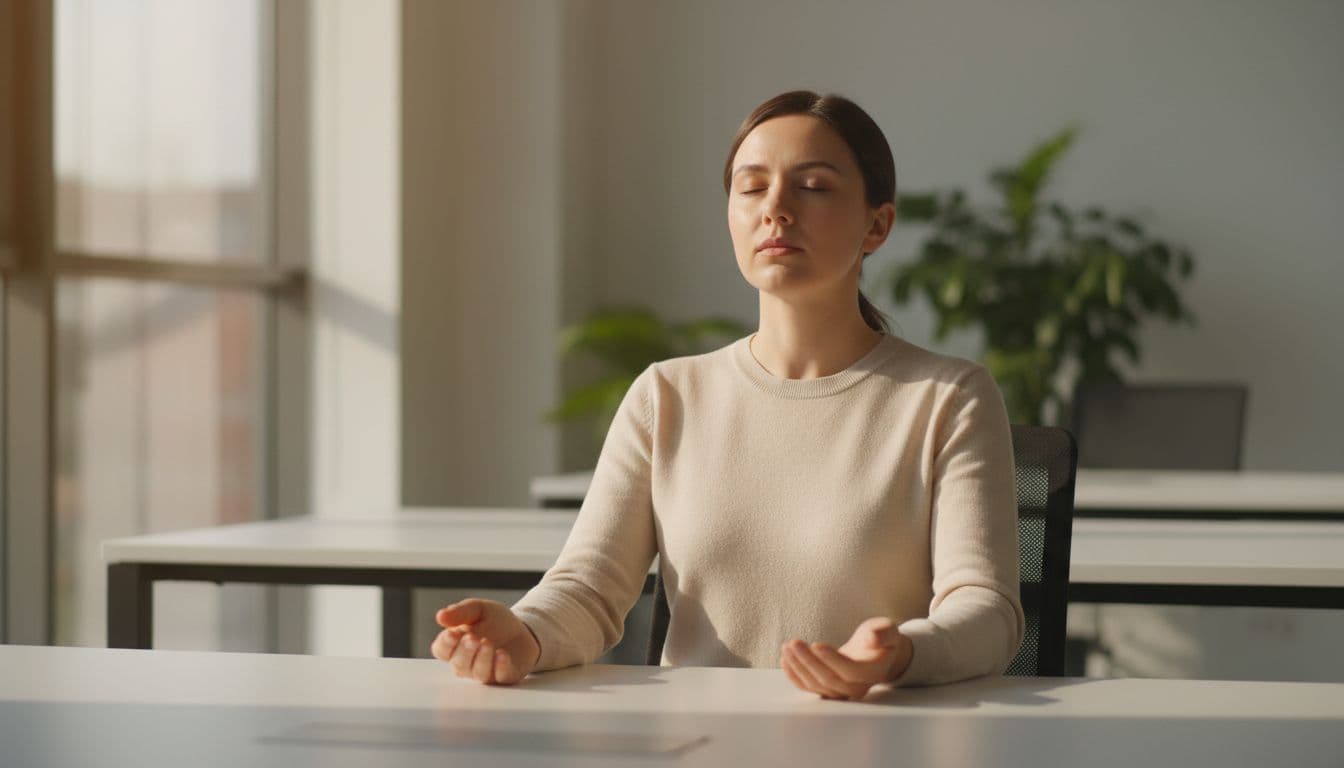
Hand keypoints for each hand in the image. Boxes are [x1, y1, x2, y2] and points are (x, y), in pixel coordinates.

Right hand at [431, 598, 540, 684]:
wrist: (523, 629)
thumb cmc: (495, 621)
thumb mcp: (478, 609)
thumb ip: (460, 612)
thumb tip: (440, 616)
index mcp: (456, 645)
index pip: (441, 650)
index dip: (445, 644)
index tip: (452, 633)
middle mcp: (467, 662)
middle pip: (458, 664)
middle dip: (465, 652)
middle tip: (472, 638)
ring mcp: (486, 671)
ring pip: (478, 672)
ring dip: (482, 658)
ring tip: (487, 643)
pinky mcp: (505, 675)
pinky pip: (500, 676)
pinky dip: (500, 666)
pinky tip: (502, 654)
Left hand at [780, 617, 912, 700]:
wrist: (877, 656)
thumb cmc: (881, 640)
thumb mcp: (888, 631)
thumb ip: (883, 633)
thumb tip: (874, 637)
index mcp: (872, 672)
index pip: (850, 671)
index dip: (832, 660)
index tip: (815, 644)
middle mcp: (857, 687)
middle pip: (829, 680)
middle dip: (809, 661)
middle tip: (794, 643)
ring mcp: (841, 692)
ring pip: (816, 685)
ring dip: (798, 667)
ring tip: (787, 647)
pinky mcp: (828, 690)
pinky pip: (809, 688)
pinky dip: (794, 676)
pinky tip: (785, 659)